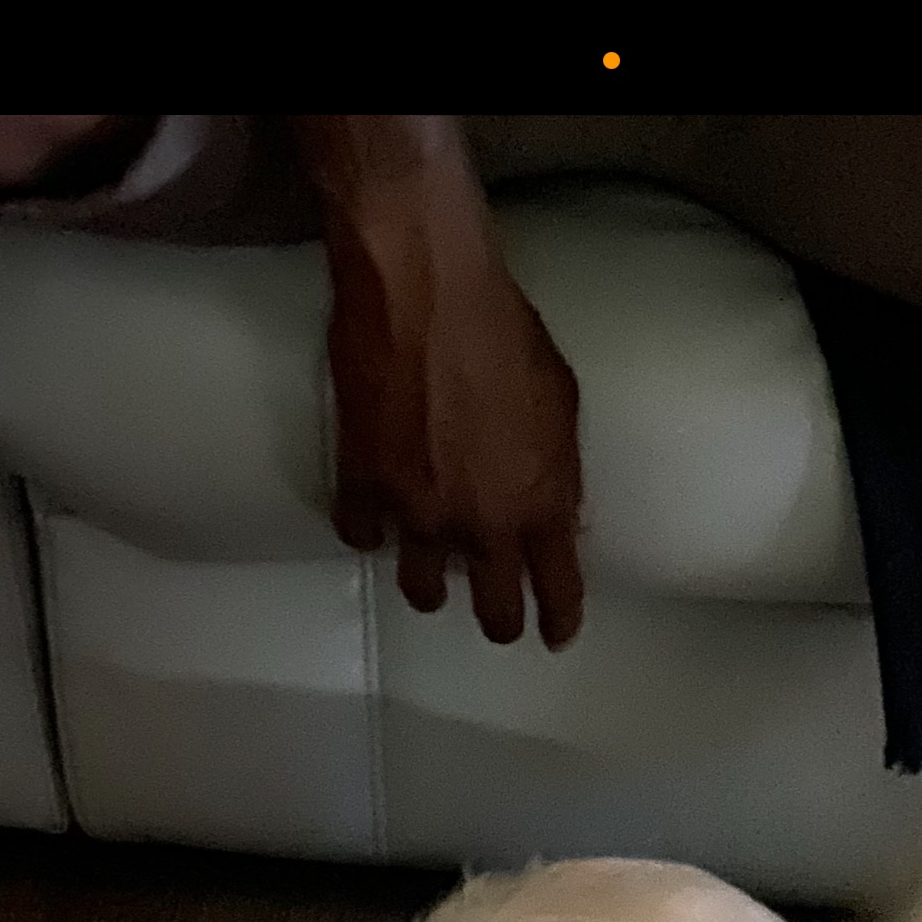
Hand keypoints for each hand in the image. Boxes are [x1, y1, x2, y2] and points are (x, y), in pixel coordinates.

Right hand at [297, 121, 583, 647]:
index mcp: (540, 503)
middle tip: (498, 616)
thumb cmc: (505, 329)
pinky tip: (374, 518)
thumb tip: (556, 509)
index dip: (559, 619)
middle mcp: (481, 524)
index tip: (555, 635)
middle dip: (499, 621)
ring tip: (430, 567)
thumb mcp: (561, 403)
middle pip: (492, 613)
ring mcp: (416, 512)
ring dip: (430, 584)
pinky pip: (360, 534)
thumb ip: (557, 469)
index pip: (558, 589)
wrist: (424, 286)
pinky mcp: (360, 485)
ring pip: (420, 590)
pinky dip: (368, 529)